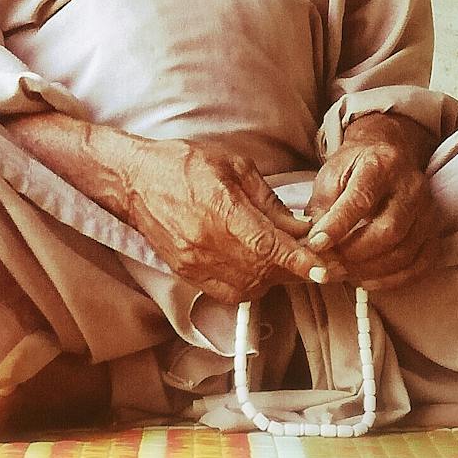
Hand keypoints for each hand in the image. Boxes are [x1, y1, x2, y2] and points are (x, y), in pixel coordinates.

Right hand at [120, 136, 323, 303]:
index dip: (299, 260)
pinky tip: (258, 268)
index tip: (324, 269)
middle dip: (294, 267)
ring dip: (274, 277)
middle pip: (263, 269)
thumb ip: (269, 202)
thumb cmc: (184, 164)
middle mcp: (207, 241)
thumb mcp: (234, 166)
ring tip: (284, 260)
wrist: (133, 180)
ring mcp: (195, 262)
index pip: (267, 244)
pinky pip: (229, 292)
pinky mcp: (186, 273)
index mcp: (220, 208)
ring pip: (250, 285)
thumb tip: (301, 228)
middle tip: (314, 258)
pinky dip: (251, 285)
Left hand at [304, 115, 438, 287]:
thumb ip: (322, 209)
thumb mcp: (331, 176)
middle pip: (389, 230)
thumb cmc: (355, 167)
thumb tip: (313, 246)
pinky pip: (421, 263)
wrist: (389, 154)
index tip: (316, 244)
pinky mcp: (434, 229)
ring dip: (370, 270)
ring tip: (343, 273)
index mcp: (381, 165)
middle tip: (330, 264)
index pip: (360, 200)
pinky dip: (394, 279)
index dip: (337, 226)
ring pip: (405, 251)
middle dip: (355, 254)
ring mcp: (427, 209)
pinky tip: (368, 280)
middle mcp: (411, 186)